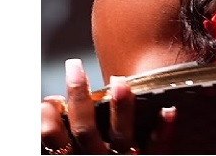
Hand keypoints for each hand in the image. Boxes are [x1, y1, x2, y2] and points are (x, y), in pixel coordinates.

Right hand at [40, 58, 176, 154]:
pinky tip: (170, 110)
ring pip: (120, 136)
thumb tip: (44, 113)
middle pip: (83, 128)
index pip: (51, 135)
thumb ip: (56, 144)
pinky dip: (164, 131)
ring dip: (120, 109)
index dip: (47, 114)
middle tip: (74, 67)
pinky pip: (157, 150)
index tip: (49, 98)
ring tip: (121, 81)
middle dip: (78, 96)